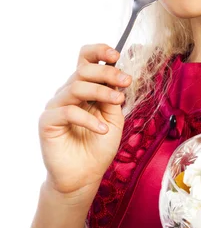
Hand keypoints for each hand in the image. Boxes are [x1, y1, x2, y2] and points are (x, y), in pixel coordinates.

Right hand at [39, 43, 130, 203]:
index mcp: (84, 87)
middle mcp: (68, 93)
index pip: (86, 59)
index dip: (99, 51)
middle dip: (107, 72)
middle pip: (83, 69)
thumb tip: (117, 77)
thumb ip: (113, 97)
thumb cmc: (99, 146)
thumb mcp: (114, 118)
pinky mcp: (48, 122)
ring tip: (118, 101)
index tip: (116, 55)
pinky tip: (103, 129)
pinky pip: (68, 111)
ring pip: (77, 87)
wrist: (84, 176)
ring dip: (102, 91)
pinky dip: (89, 119)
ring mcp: (56, 106)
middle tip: (126, 81)